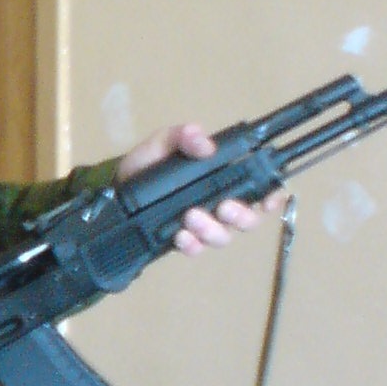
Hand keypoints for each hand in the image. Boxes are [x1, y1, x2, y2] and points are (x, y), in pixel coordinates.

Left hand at [116, 123, 286, 255]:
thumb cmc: (146, 164)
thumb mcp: (162, 142)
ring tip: (190, 217)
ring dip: (212, 229)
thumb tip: (205, 143)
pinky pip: (196, 249)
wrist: (114, 191)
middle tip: (224, 207)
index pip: (260, 190)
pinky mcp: (182, 241)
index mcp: (222, 178)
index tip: (268, 200)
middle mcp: (218, 204)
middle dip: (242, 216)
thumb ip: (183, 136)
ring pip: (223, 237)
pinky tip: (179, 235)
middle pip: (249, 219)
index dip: (272, 197)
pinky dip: (191, 244)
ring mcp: (201, 226)